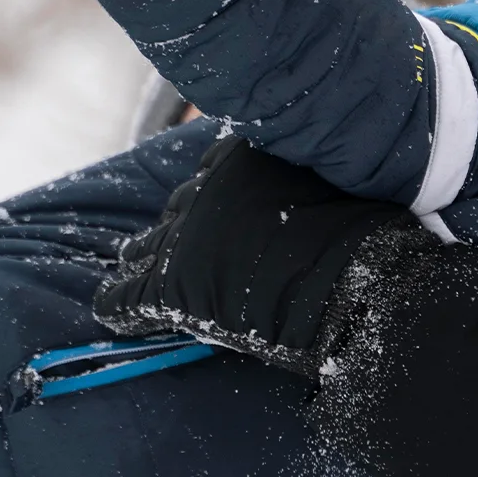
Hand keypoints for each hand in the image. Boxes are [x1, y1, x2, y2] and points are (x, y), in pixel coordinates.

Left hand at [94, 138, 422, 373]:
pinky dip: (118, 308)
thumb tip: (318, 203)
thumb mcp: (340, 191)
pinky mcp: (168, 285)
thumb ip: (312, 191)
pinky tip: (114, 317)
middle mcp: (206, 188)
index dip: (216, 201)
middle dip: (180, 231)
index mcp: (244, 159)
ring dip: (144, 262)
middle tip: (187, 253)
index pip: (214, 175)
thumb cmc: (364, 241)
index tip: (222, 217)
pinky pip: (126, 298)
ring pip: (144, 249)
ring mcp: (182, 236)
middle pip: (178, 209)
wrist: (352, 284)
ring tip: (136, 275)